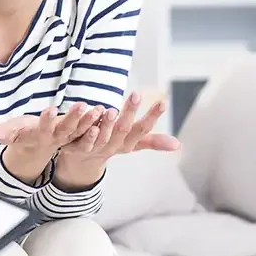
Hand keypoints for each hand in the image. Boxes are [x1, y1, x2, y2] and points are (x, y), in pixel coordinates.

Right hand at [0, 102, 102, 154]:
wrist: (37, 146)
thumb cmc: (25, 133)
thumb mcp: (13, 132)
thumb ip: (6, 132)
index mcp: (40, 136)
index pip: (42, 128)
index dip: (46, 121)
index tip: (50, 109)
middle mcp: (56, 138)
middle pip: (66, 130)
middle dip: (74, 118)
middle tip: (82, 105)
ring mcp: (68, 137)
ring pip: (80, 131)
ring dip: (90, 121)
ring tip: (98, 109)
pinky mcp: (77, 134)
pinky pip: (89, 129)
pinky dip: (98, 121)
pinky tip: (105, 110)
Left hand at [51, 92, 179, 190]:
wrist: (80, 161)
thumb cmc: (111, 144)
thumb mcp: (131, 142)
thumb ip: (151, 141)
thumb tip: (178, 145)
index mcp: (127, 143)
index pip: (142, 129)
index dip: (152, 117)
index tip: (163, 102)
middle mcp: (113, 146)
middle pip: (123, 129)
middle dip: (130, 112)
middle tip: (136, 94)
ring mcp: (95, 148)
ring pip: (103, 136)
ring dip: (108, 123)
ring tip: (113, 109)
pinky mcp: (77, 147)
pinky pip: (83, 139)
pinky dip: (87, 129)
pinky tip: (89, 117)